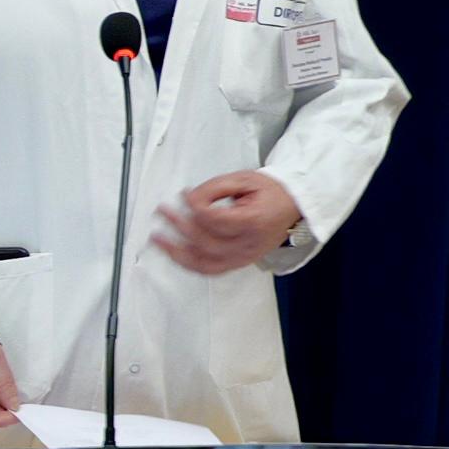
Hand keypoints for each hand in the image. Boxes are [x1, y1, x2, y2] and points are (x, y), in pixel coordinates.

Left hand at [153, 169, 304, 276]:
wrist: (291, 206)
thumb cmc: (270, 192)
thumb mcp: (244, 179)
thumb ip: (214, 188)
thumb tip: (189, 199)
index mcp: (254, 221)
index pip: (215, 220)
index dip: (194, 207)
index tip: (184, 194)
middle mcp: (249, 244)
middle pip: (206, 241)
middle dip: (179, 225)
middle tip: (163, 210)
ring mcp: (244, 257)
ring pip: (205, 262)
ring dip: (176, 252)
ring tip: (157, 239)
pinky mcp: (239, 263)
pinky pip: (210, 270)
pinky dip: (188, 264)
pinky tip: (173, 254)